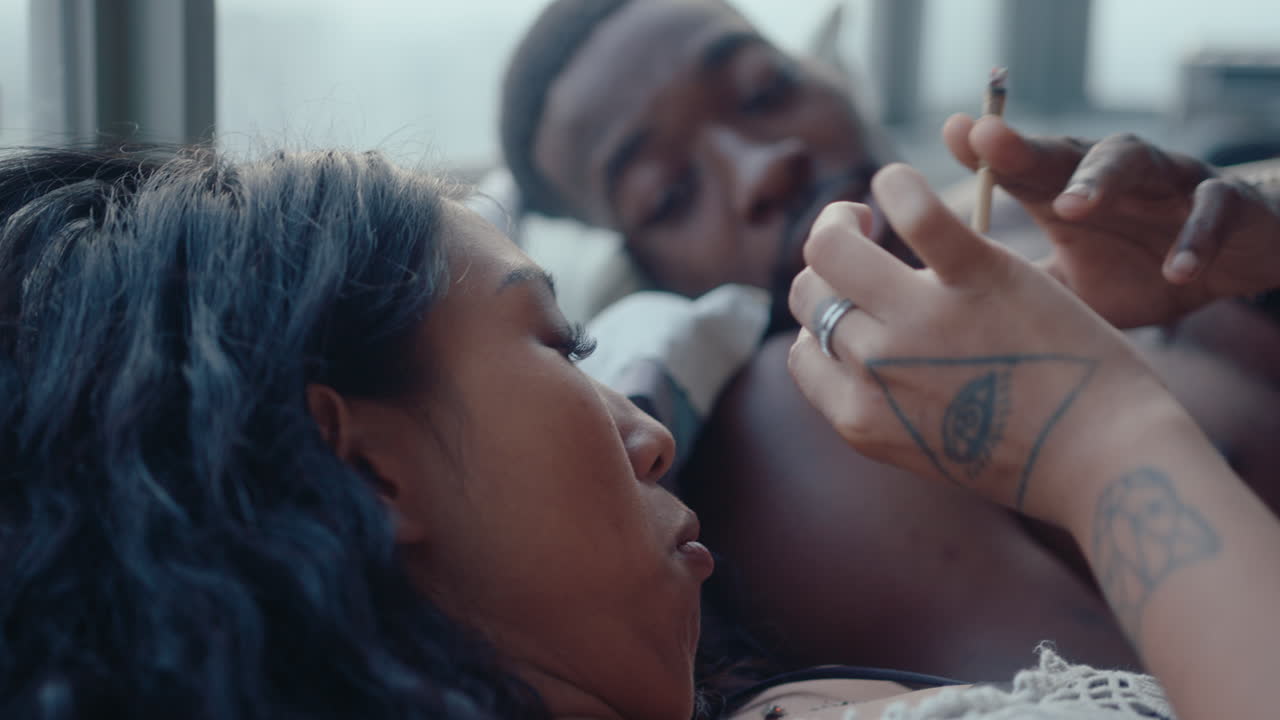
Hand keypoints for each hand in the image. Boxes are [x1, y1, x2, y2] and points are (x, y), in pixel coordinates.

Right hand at [787, 164, 1179, 524]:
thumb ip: (886, 406)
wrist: (1107, 462)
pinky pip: (915, 212)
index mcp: (859, 417)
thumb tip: (858, 355)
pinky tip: (899, 181)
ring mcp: (922, 322)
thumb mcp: (929, 448)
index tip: (858, 306)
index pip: (801, 350)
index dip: (822, 322)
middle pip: (807, 293)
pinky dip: (898, 184)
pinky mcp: (980, 277)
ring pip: (830, 249)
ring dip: (840, 220)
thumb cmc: (1027, 458)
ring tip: (870, 210)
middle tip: (859, 240)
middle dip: (823, 265)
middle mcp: (876, 369)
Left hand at [943, 114, 1279, 327]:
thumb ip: (1019, 287)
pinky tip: (1175, 269)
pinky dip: (1194, 239)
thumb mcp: (1073, 291)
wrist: (1235, 274)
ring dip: (1100, 179)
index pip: (1023, 168)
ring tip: (1072, 206)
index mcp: (1071, 195)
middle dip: (1027, 147)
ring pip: (1135, 162)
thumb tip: (945, 308)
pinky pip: (1210, 211)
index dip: (989, 152)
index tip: (952, 132)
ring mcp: (1171, 183)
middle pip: (1066, 153)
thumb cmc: (1142, 275)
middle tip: (988, 142)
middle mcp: (1115, 177)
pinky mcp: (1227, 203)